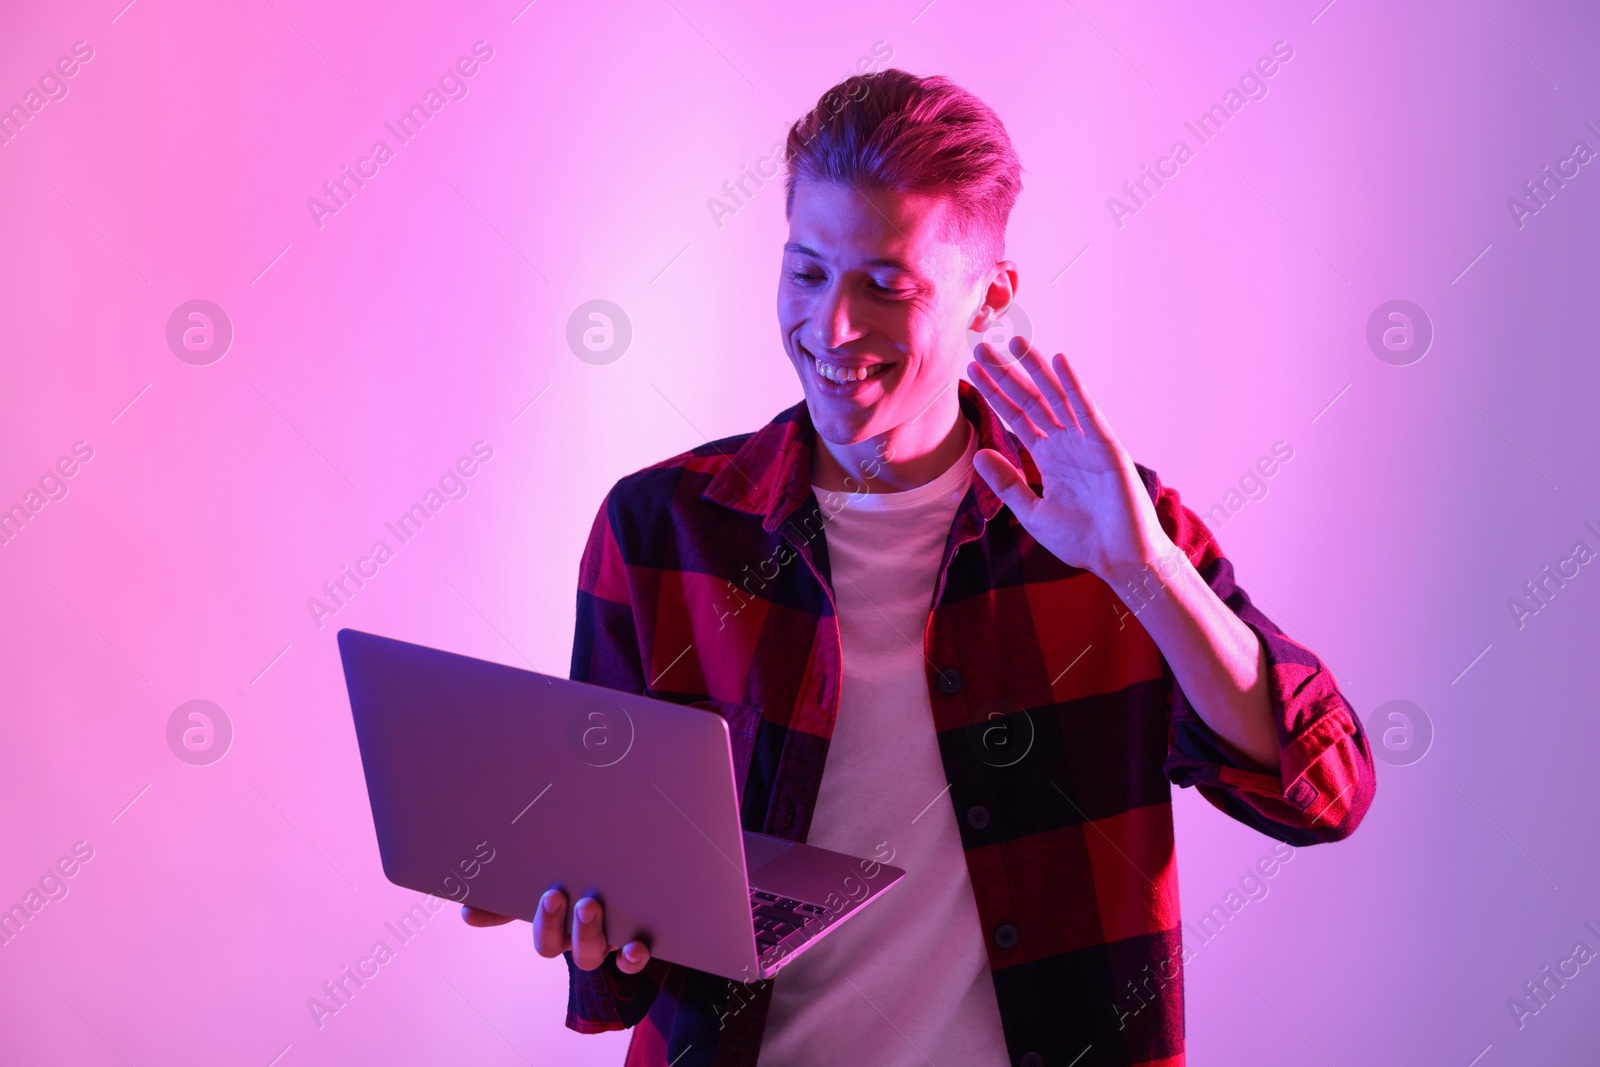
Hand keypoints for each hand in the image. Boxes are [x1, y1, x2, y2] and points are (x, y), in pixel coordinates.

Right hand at [461, 889, 651, 974]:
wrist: (622, 876)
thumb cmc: (572, 883)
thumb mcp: (540, 885)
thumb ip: (507, 900)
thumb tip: (464, 912)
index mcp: (558, 930)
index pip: (546, 941)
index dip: (546, 923)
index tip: (550, 894)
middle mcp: (581, 941)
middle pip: (574, 950)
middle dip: (571, 928)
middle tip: (566, 897)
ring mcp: (609, 942)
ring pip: (597, 953)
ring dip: (592, 935)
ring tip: (591, 905)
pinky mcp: (636, 942)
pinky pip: (634, 960)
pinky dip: (633, 956)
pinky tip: (636, 944)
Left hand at [965, 336, 1176, 580]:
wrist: (1119, 559)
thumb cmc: (1082, 540)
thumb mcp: (1032, 513)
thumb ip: (1008, 483)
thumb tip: (979, 454)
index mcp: (1048, 458)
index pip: (1016, 417)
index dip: (995, 394)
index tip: (973, 371)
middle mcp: (1065, 444)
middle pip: (1031, 401)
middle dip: (1007, 375)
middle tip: (982, 347)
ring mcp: (1086, 442)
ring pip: (1056, 398)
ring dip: (1036, 370)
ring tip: (1015, 343)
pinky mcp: (1106, 447)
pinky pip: (1087, 411)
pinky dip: (1074, 386)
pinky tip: (1059, 362)